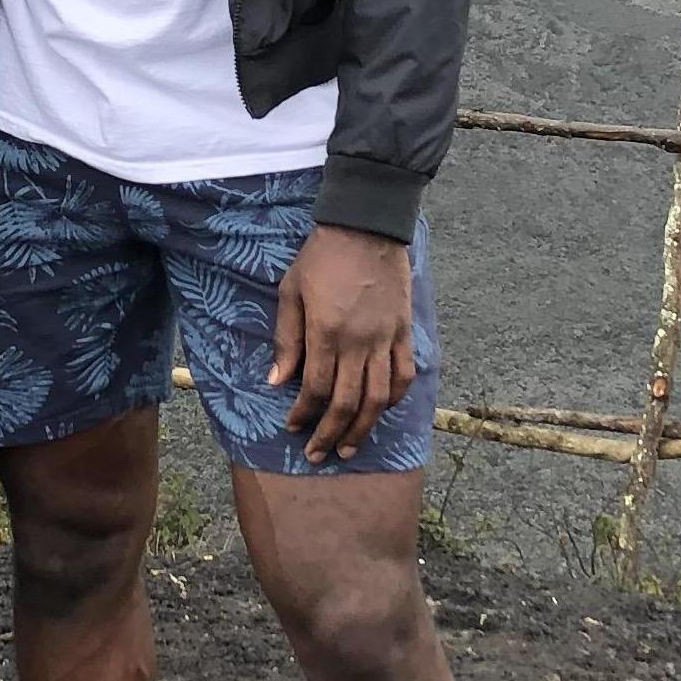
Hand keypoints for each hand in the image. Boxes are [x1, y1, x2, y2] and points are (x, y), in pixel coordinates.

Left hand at [270, 224, 415, 464]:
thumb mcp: (290, 291)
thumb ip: (286, 339)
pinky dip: (394, 399)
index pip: (315, 388)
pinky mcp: (403, 331)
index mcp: (326, 331)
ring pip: (378, 397)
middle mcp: (358, 341)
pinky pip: (403, 374)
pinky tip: (381, 411)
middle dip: (329, 433)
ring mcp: (385, 338)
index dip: (303, 414)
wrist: (365, 226)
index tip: (293, 427)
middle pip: (347, 402)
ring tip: (349, 448)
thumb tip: (276, 382)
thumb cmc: (320, 256)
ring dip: (363, 428)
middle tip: (317, 454)